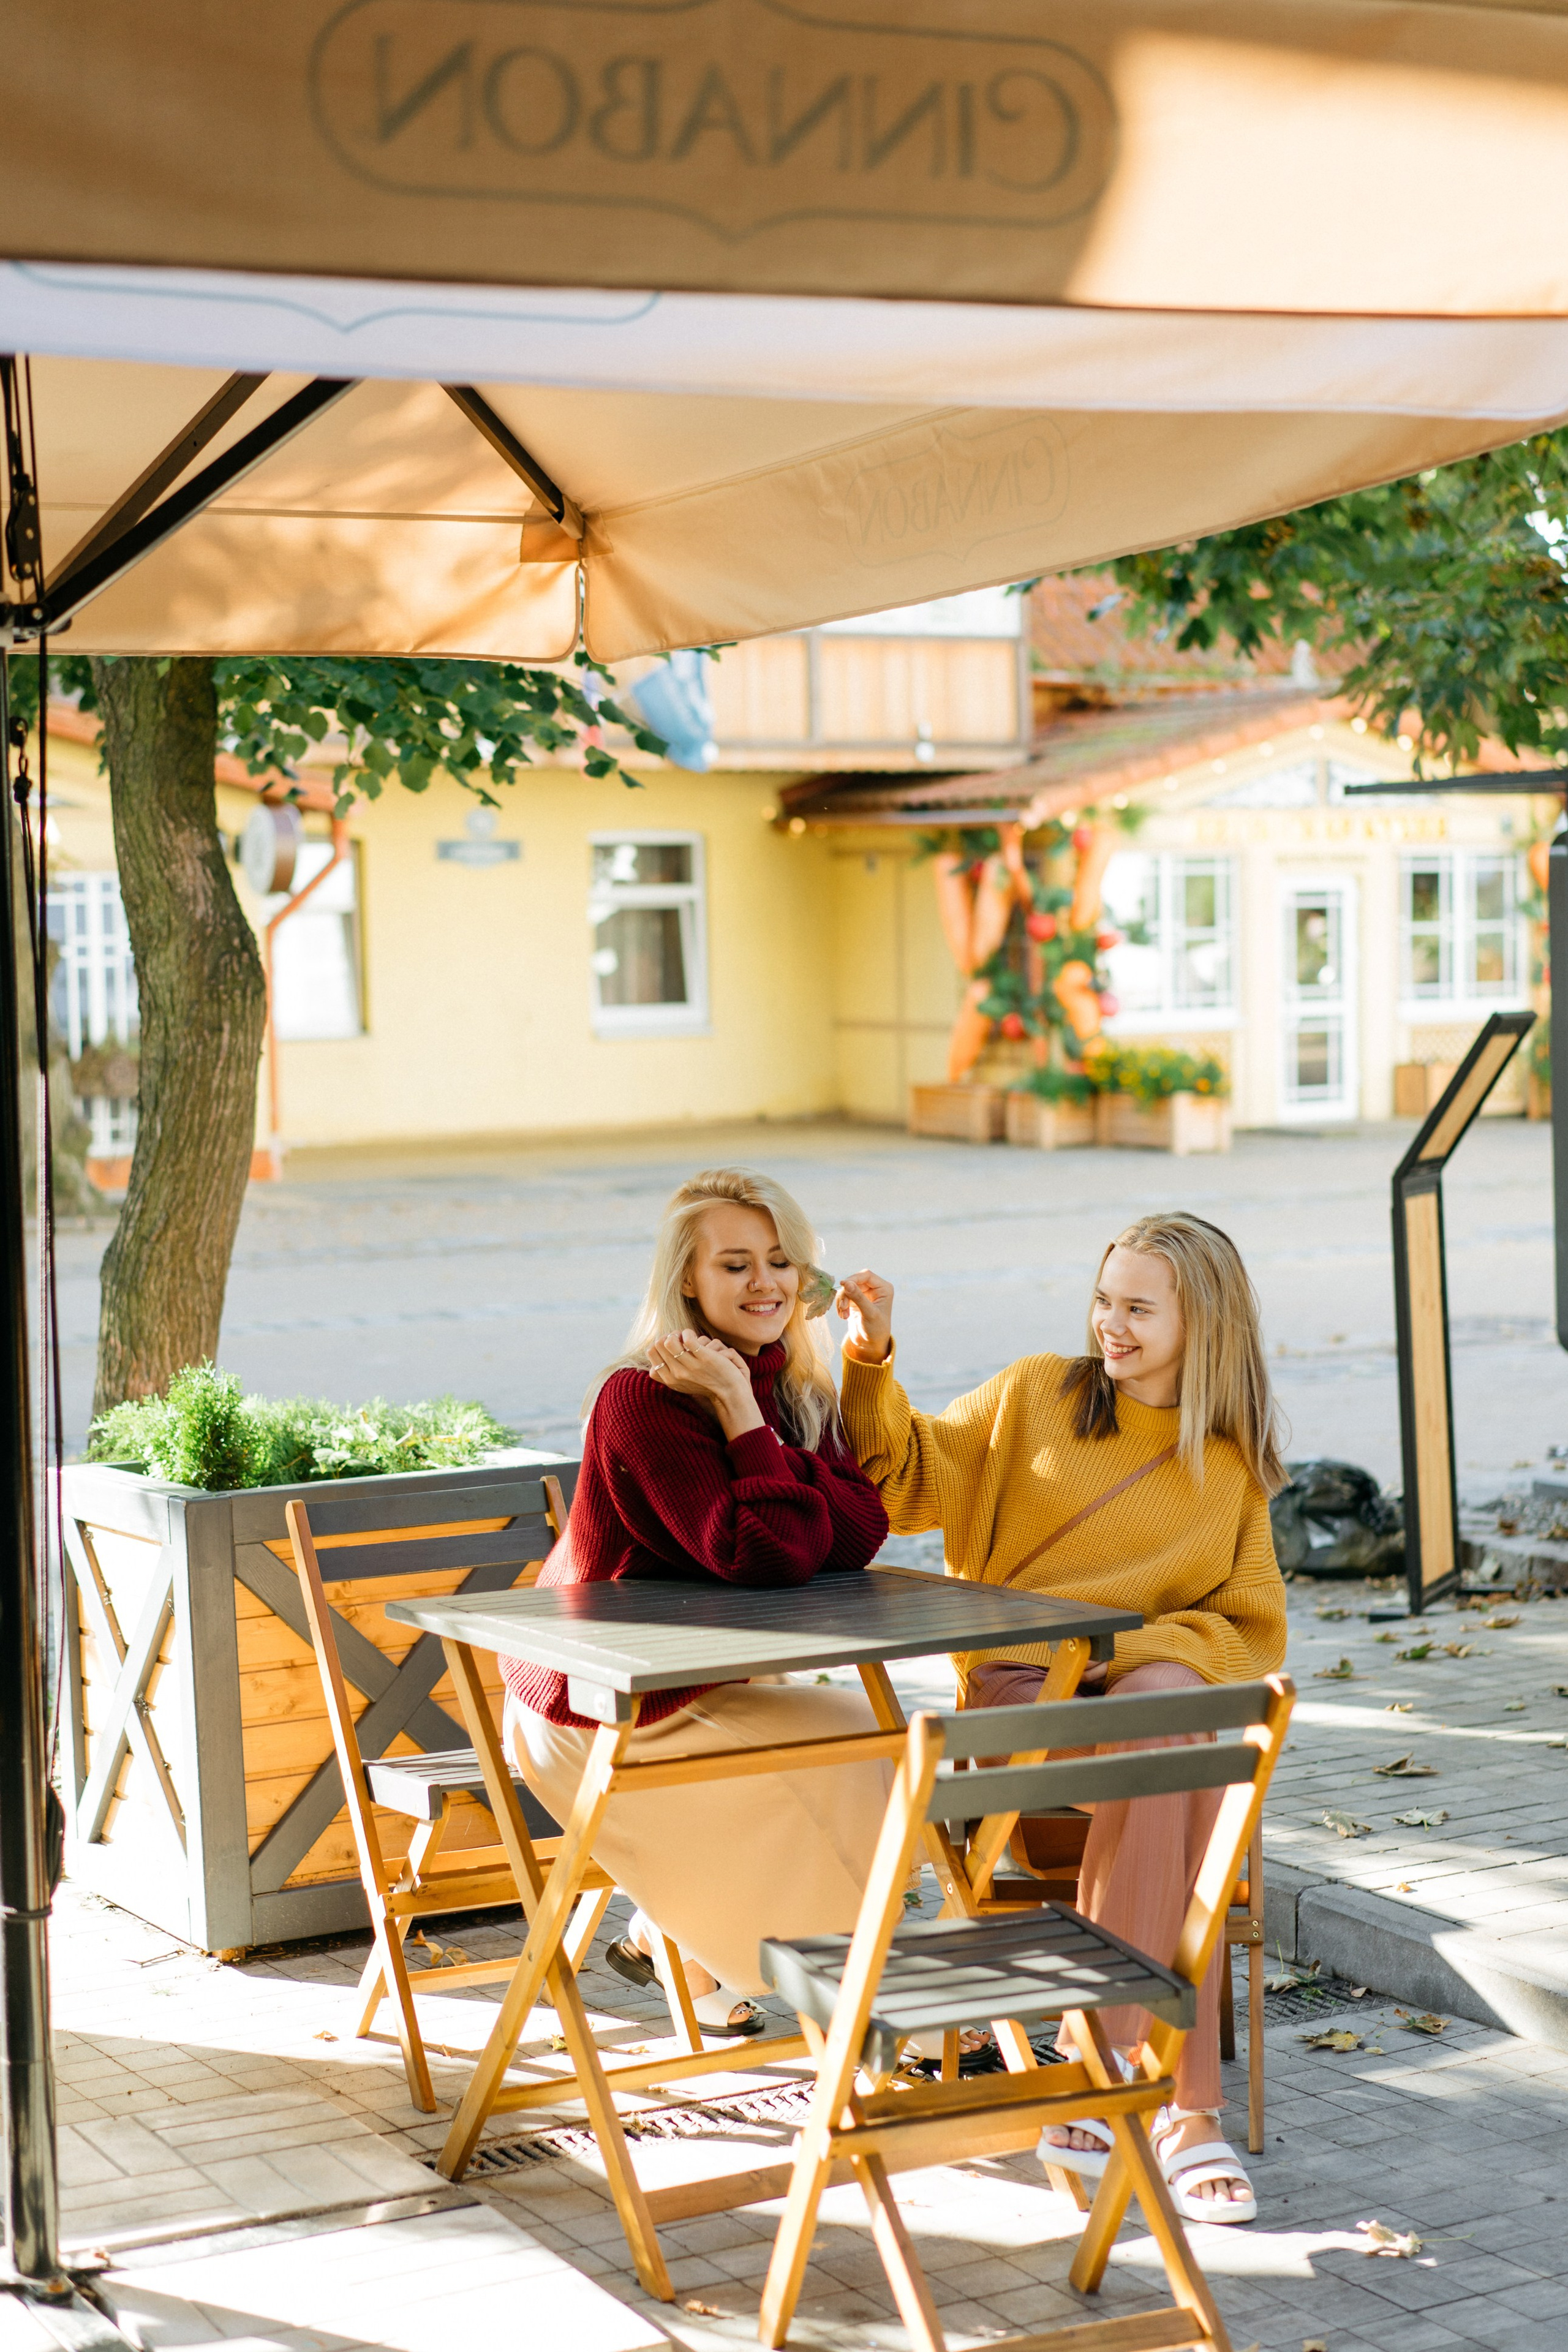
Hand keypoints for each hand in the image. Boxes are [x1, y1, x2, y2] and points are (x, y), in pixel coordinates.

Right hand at [646, 1330, 763, 1440]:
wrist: (730, 1393)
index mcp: (669, 1380)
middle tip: (679, 1338)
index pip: (651, 1353)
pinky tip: (694, 1336)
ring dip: (677, 1333)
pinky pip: (687, 1338)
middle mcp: (676, 1375)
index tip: (671, 1344)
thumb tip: (653, 1363)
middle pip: (658, 1344)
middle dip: (668, 1335)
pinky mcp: (704, 1358)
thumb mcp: (682, 1384)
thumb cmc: (707, 1385)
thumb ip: (667, 1375)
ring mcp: (690, 1367)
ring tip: (685, 1336)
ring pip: (668, 1341)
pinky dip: (688, 1332)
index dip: (660, 1343)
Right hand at [836, 1270, 893, 1363]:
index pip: (866, 1275)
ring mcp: (864, 1294)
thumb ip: (858, 1297)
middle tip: (842, 1307)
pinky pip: (844, 1296)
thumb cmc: (876, 1330)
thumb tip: (846, 1283)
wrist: (870, 1345)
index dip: (854, 1278)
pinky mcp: (855, 1301)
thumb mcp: (869, 1313)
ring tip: (843, 1315)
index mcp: (884, 1288)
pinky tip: (843, 1316)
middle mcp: (875, 1289)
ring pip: (847, 1289)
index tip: (842, 1285)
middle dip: (846, 1293)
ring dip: (842, 1300)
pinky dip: (841, 1305)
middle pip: (855, 1281)